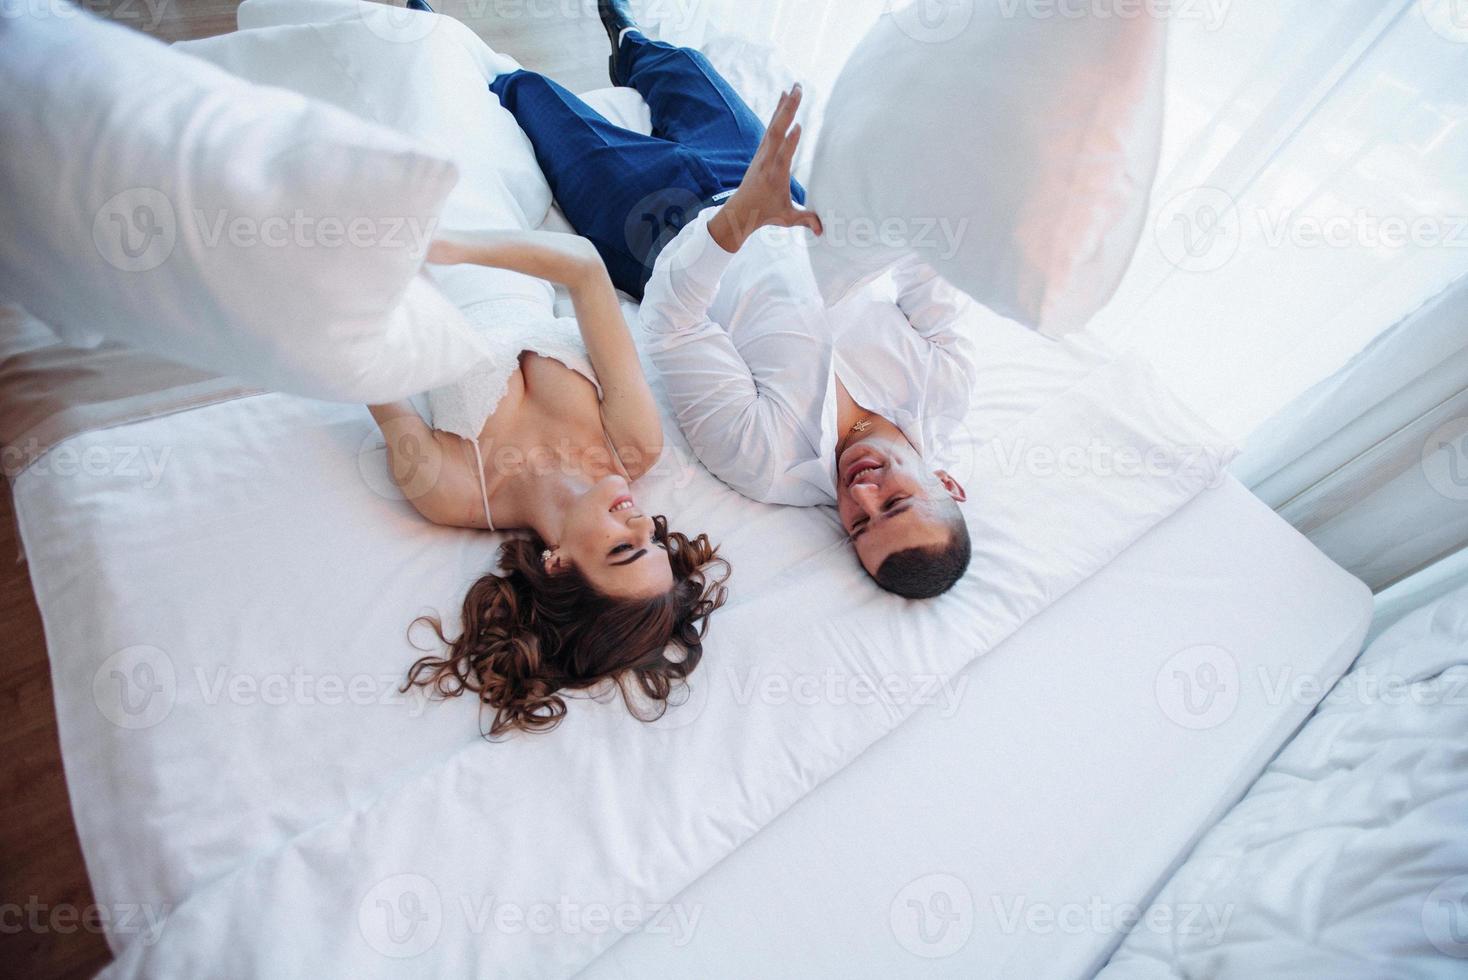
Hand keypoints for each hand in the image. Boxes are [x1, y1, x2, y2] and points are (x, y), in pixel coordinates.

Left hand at [709, 84, 823, 253]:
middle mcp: (767, 160)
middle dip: (788, 111)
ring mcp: (763, 153)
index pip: (783, 156)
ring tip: (794, 87)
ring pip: (774, 125)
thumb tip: (822, 229)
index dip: (790, 142)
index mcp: (775, 175)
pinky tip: (783, 99)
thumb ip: (805, 220)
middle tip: (799, 90)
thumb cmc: (765, 214)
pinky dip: (778, 112)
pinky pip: (771, 127)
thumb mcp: (786, 218)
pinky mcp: (762, 150)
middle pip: (778, 131)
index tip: (799, 126)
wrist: (740, 210)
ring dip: (784, 106)